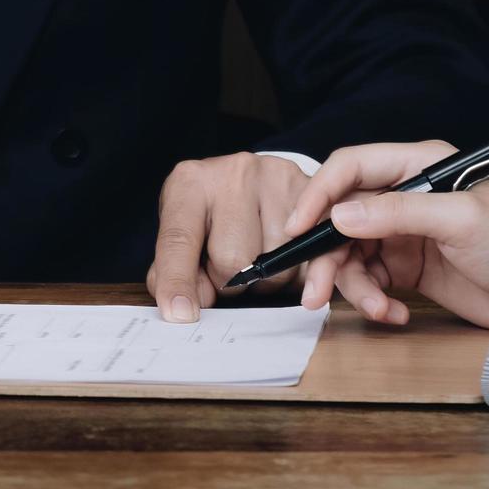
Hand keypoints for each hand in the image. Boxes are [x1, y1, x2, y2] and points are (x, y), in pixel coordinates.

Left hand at [146, 153, 311, 322]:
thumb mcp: (181, 232)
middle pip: (233, 260)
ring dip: (265, 279)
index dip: (178, 281)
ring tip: (257, 255)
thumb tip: (188, 307)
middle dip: (229, 279)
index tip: (181, 314)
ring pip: (275, 267)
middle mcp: (235, 174)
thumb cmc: (209, 212)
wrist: (247, 178)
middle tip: (227, 265)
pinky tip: (294, 271)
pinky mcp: (311, 191)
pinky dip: (305, 276)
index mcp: (190, 183)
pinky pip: (314, 256)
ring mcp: (276, 179)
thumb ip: (175, 271)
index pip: (179, 240)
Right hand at [284, 141, 488, 327]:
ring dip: (352, 286)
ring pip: (348, 254)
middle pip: (339, 218)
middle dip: (325, 257)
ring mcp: (401, 232)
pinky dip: (373, 300)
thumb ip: (399, 212)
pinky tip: (395, 313)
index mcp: (418, 165)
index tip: (297, 229)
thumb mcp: (461, 220)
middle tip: (313, 292)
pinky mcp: (405, 267)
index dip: (318, 194)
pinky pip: (368, 280)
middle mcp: (403, 195)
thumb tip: (340, 216)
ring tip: (377, 309)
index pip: (350, 168)